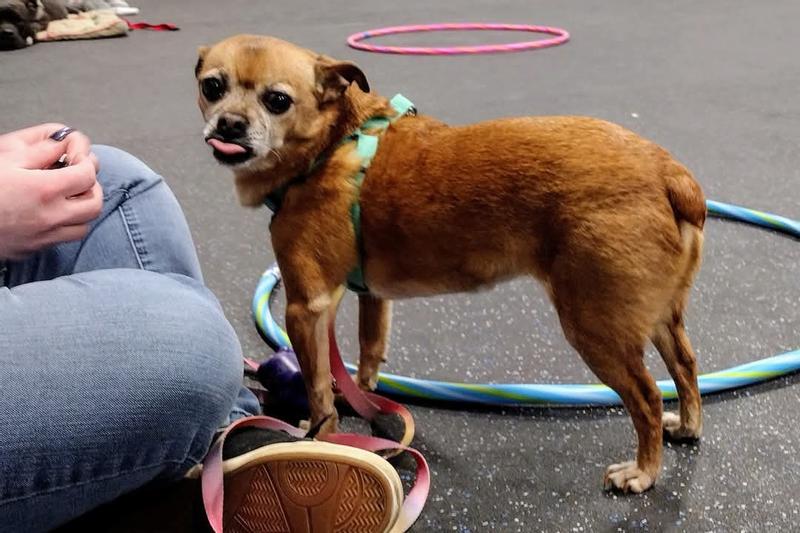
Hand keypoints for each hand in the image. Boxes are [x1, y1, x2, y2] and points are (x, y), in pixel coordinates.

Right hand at [0, 126, 101, 259]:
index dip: (87, 162)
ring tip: (68, 196)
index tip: (78, 157)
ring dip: (82, 210)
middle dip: (92, 187)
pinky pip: (63, 239)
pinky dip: (66, 225)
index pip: (87, 175)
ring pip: (84, 226)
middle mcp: (50, 216)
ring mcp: (43, 237)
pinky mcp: (32, 250)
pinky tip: (51, 213)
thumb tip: (64, 144)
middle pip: (94, 204)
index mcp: (44, 190)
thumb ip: (40, 151)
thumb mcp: (6, 159)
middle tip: (79, 177)